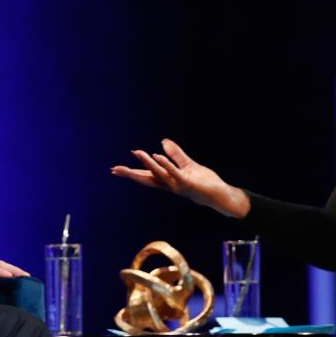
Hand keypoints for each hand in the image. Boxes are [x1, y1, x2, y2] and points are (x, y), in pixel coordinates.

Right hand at [110, 138, 250, 217]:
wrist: (220, 195)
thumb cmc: (204, 182)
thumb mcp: (188, 165)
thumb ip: (175, 154)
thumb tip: (162, 142)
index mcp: (168, 181)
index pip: (147, 176)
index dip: (132, 172)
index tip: (116, 169)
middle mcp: (170, 185)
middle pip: (147, 178)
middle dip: (131, 173)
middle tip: (115, 169)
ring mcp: (178, 185)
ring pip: (159, 173)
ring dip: (148, 163)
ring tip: (138, 153)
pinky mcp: (188, 183)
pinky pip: (174, 172)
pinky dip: (165, 164)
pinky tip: (157, 156)